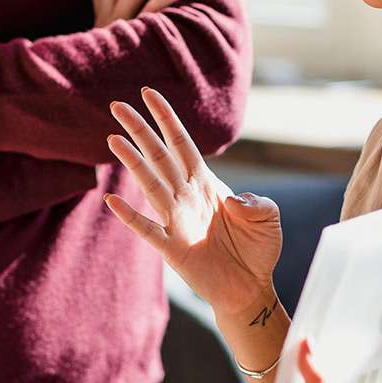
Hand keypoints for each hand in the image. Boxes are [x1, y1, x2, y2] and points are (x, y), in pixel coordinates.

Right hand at [104, 87, 281, 316]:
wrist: (250, 288)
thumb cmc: (258, 249)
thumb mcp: (268, 217)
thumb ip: (257, 202)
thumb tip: (231, 199)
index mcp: (206, 183)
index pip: (181, 144)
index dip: (166, 119)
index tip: (148, 94)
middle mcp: (186, 196)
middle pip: (158, 156)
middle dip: (139, 130)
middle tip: (116, 106)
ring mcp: (176, 220)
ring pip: (150, 184)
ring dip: (132, 162)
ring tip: (114, 139)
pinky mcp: (172, 247)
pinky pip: (147, 228)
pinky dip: (130, 215)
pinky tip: (112, 200)